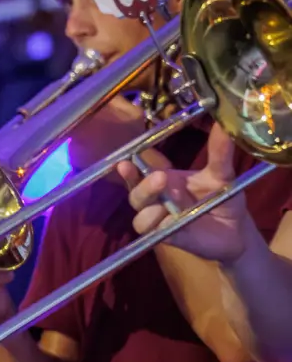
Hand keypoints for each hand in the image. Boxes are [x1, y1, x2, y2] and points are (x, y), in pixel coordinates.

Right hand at [118, 124, 252, 263]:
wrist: (237, 230)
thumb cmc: (224, 199)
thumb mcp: (222, 174)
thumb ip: (219, 152)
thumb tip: (223, 125)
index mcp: (163, 179)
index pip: (137, 172)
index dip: (127, 169)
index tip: (124, 162)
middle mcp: (156, 199)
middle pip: (134, 193)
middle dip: (143, 186)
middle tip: (161, 178)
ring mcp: (159, 219)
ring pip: (139, 216)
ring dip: (151, 209)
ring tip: (172, 205)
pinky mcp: (165, 237)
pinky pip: (153, 233)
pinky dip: (161, 226)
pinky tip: (174, 223)